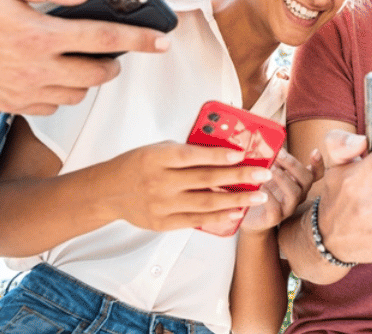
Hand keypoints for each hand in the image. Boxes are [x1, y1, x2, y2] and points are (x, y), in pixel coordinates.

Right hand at [0, 0, 170, 114]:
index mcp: (41, 35)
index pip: (105, 39)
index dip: (140, 40)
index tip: (164, 41)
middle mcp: (38, 68)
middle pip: (99, 74)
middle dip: (114, 63)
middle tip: (109, 51)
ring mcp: (27, 91)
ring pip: (79, 94)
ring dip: (88, 79)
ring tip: (76, 60)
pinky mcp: (15, 106)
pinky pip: (54, 107)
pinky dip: (62, 93)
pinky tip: (51, 75)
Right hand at [101, 141, 272, 231]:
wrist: (108, 191)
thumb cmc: (137, 165)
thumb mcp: (158, 149)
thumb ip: (187, 152)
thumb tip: (224, 153)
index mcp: (158, 157)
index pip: (193, 155)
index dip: (219, 156)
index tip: (242, 155)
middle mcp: (160, 181)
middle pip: (206, 180)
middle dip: (239, 178)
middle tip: (263, 175)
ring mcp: (162, 204)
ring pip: (206, 203)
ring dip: (236, 200)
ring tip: (258, 196)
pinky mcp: (162, 223)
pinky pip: (195, 221)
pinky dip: (218, 217)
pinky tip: (235, 212)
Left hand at [240, 148, 323, 233]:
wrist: (245, 214)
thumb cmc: (257, 187)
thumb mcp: (266, 170)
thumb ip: (272, 157)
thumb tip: (268, 136)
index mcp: (298, 182)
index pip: (317, 173)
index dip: (319, 163)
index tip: (314, 151)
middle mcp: (298, 194)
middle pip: (306, 179)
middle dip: (292, 164)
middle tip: (277, 154)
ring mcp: (287, 208)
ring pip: (294, 193)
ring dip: (282, 178)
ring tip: (268, 169)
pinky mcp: (273, 219)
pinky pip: (276, 209)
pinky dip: (268, 196)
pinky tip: (259, 186)